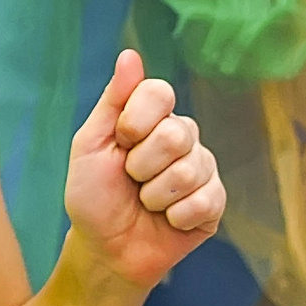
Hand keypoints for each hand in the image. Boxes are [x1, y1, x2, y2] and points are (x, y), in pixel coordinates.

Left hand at [65, 49, 225, 287]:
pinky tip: (168, 221)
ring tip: (147, 204)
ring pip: (189, 169)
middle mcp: (183, 137)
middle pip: (176, 133)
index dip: (136, 122)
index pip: (160, 93)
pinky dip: (176, 217)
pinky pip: (204, 201)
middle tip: (131, 180)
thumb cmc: (94, 197)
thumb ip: (114, 101)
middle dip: (142, 166)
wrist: (105, 251)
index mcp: (153, 118)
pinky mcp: (214, 203)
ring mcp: (202, 169)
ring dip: (155, 196)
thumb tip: (130, 55)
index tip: (119, 143)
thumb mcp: (91, 146)